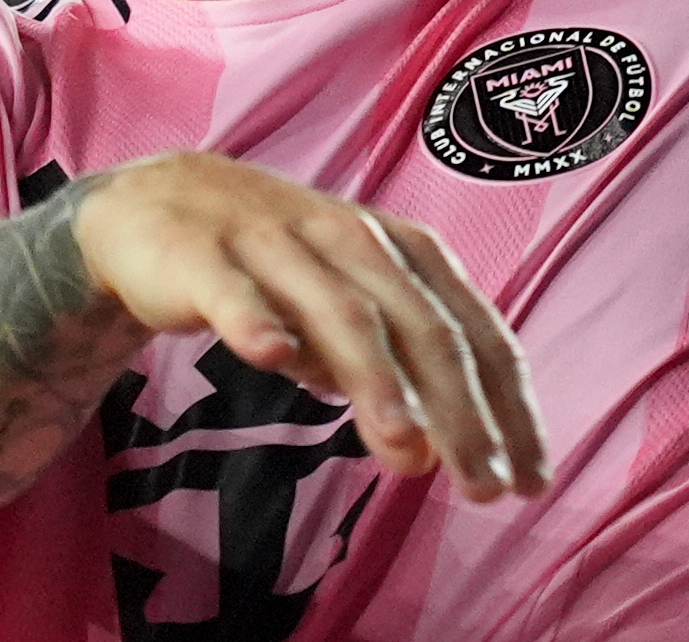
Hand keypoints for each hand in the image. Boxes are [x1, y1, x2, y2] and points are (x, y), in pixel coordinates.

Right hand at [74, 152, 548, 502]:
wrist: (156, 203)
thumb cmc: (278, 266)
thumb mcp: (348, 312)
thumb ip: (393, 371)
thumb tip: (435, 452)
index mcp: (401, 253)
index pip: (474, 331)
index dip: (509, 405)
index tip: (532, 478)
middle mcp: (352, 240)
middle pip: (420, 328)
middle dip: (461, 410)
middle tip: (487, 486)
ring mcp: (278, 244)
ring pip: (339, 311)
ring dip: (377, 378)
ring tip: (407, 447)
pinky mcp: (203, 256)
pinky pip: (233, 290)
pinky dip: (255, 319)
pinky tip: (271, 357)